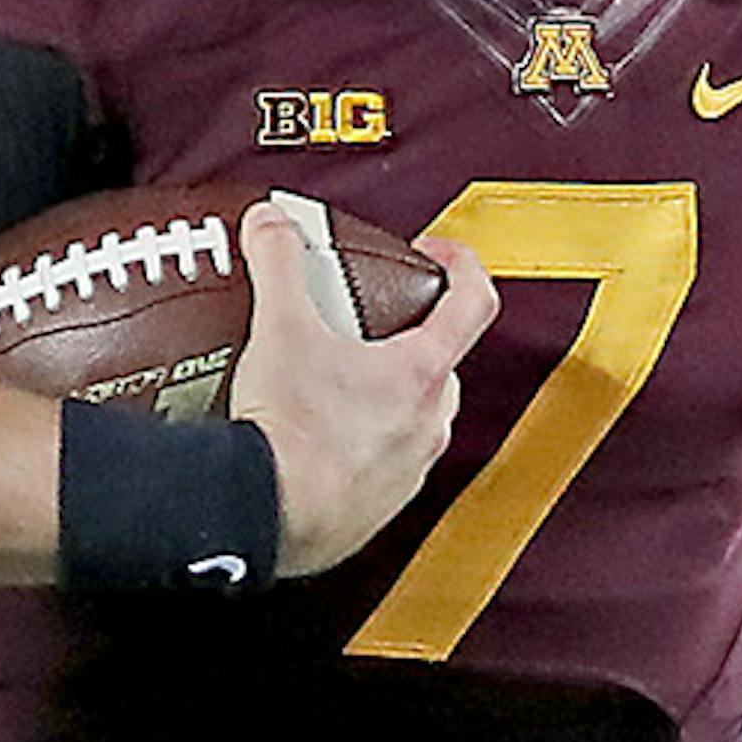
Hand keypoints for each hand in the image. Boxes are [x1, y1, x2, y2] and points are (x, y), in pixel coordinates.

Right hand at [230, 205, 497, 578]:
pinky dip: (359, 443)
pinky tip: (314, 436)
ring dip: (383, 394)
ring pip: (414, 415)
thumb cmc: (289, 435)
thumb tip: (273, 225)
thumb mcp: (280, 328)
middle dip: (406, 336)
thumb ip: (278, 262)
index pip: (474, 300)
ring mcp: (409, 467)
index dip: (461, 265)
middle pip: (440, 360)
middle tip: (363, 325)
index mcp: (421, 372)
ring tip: (331, 382)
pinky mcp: (380, 505)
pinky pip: (385, 462)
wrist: (267, 516)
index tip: (435, 254)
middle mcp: (428, 421)